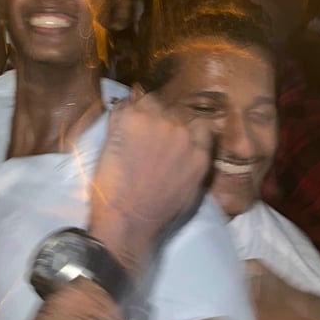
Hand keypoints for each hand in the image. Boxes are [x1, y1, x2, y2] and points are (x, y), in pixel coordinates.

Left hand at [89, 92, 211, 274]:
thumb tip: (192, 145)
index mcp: (199, 153)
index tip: (176, 131)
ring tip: (133, 127)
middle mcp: (182, 132)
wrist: (126, 218)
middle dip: (165, 117)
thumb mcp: (190, 189)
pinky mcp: (131, 119)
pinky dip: (122, 110)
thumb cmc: (157, 213)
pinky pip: (127, 103)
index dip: (188, 125)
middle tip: (149, 131)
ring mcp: (157, 122)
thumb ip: (194, 161)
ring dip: (144, 111)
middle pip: (176, 110)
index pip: (201, 124)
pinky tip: (118, 123)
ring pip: (152, 101)